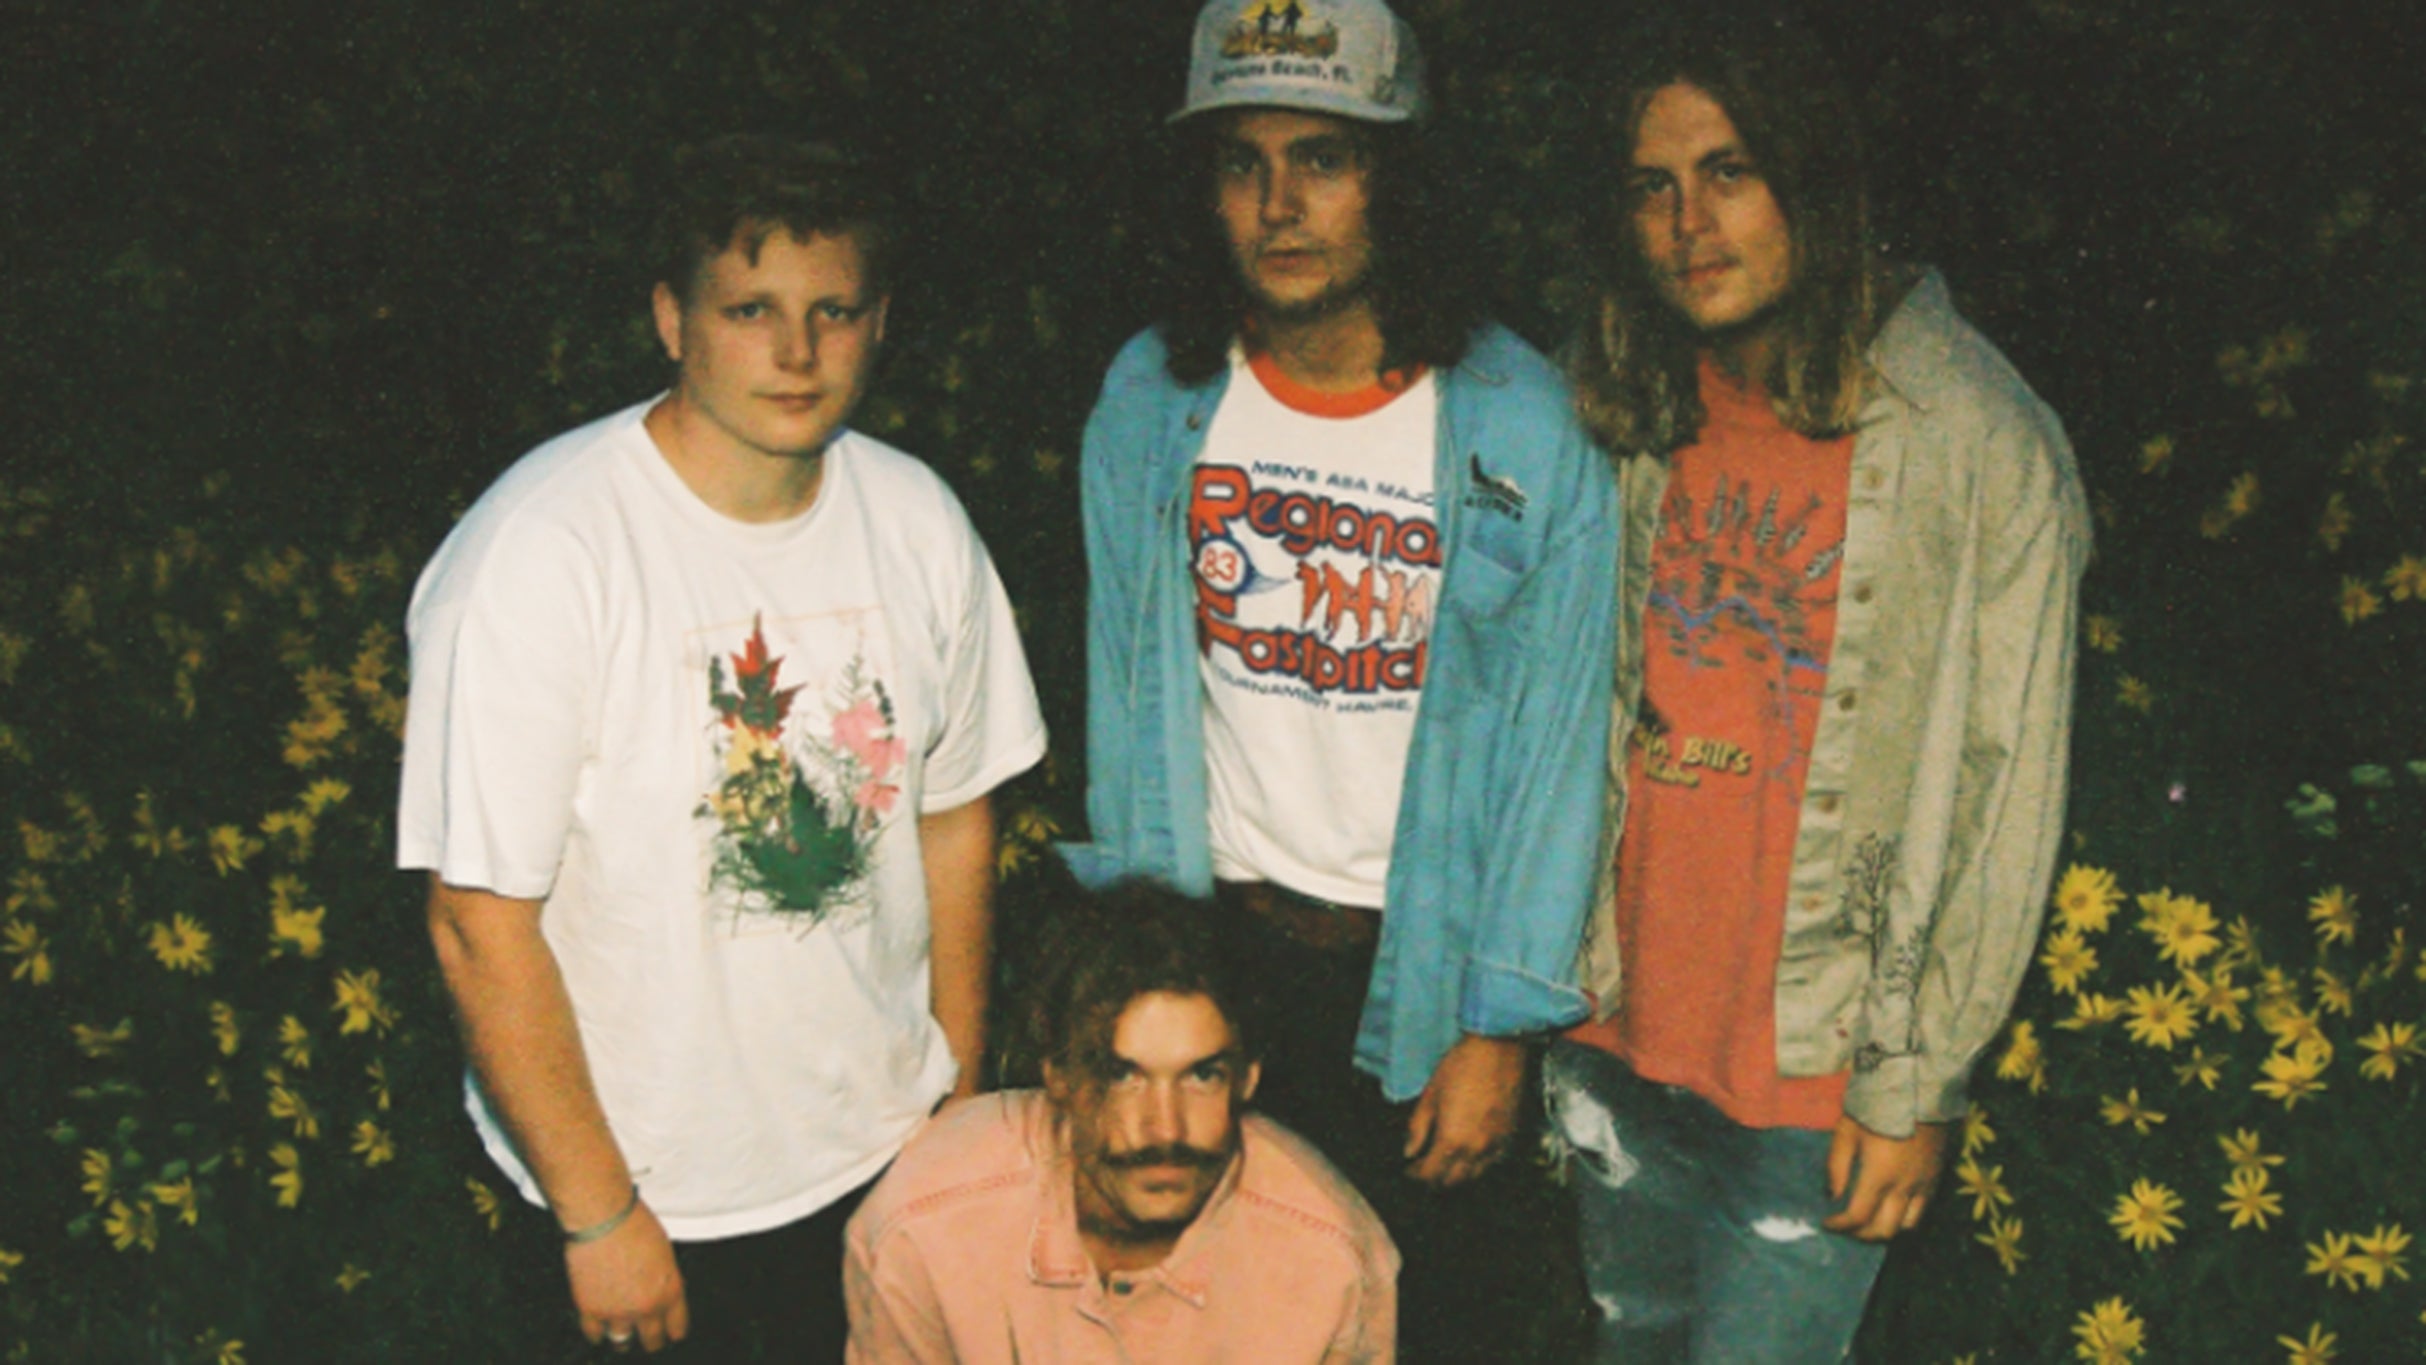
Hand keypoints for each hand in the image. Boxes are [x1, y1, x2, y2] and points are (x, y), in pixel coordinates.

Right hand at [566, 1201, 688, 1351]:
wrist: (603, 1217)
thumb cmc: (635, 1223)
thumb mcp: (665, 1252)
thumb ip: (665, 1279)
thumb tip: (661, 1293)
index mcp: (671, 1291)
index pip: (678, 1327)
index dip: (673, 1331)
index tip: (670, 1332)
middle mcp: (647, 1307)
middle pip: (652, 1341)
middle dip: (651, 1340)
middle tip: (648, 1337)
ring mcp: (617, 1311)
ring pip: (622, 1342)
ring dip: (624, 1340)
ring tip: (623, 1338)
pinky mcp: (590, 1309)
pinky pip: (594, 1335)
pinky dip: (597, 1334)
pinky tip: (599, 1331)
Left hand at [1404, 1035, 1528, 1187]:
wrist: (1498, 1049)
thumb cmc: (1460, 1067)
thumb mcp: (1430, 1095)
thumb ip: (1417, 1128)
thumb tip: (1409, 1151)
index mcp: (1452, 1140)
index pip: (1430, 1174)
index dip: (1416, 1175)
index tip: (1409, 1170)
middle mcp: (1476, 1149)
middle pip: (1452, 1180)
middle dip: (1434, 1180)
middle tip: (1423, 1170)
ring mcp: (1496, 1144)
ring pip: (1473, 1175)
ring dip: (1456, 1175)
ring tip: (1444, 1165)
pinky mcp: (1511, 1135)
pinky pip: (1492, 1162)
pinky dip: (1478, 1165)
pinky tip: (1469, 1155)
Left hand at [1822, 1116, 1949, 1241]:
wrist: (1917, 1087)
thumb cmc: (1877, 1106)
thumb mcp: (1847, 1130)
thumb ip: (1837, 1166)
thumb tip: (1832, 1196)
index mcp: (1879, 1174)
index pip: (1858, 1216)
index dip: (1840, 1225)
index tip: (1827, 1223)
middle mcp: (1904, 1186)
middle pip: (1883, 1229)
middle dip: (1861, 1234)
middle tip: (1846, 1227)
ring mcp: (1924, 1184)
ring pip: (1906, 1226)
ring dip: (1885, 1229)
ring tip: (1869, 1222)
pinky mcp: (1936, 1178)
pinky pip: (1922, 1210)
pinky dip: (1905, 1219)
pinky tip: (1891, 1209)